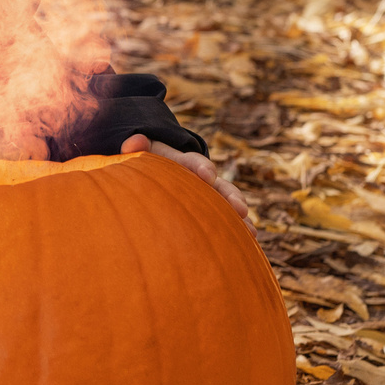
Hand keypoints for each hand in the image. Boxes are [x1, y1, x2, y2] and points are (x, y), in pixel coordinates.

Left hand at [122, 135, 251, 219]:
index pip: (193, 162)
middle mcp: (203, 178)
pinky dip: (238, 229)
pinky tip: (249, 243)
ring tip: (251, 231)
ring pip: (228, 203)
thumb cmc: (148, 162)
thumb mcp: (143, 153)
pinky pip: (227, 219)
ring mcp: (210, 195)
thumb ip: (136, 147)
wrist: (158, 170)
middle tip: (240, 209)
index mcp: (184, 162)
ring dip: (239, 216)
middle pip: (220, 185)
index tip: (207, 176)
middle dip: (231, 196)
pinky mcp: (212, 210)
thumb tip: (134, 141)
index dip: (201, 168)